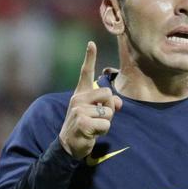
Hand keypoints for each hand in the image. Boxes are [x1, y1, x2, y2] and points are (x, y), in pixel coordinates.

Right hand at [58, 41, 122, 159]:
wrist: (69, 145)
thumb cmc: (85, 126)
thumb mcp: (96, 112)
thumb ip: (108, 104)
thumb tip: (119, 103)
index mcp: (80, 93)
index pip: (85, 73)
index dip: (89, 57)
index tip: (92, 43)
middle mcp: (78, 98)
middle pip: (108, 93)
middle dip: (110, 107)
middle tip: (99, 117)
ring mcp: (79, 110)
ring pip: (108, 111)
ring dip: (107, 121)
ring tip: (94, 126)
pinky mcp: (83, 122)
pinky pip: (106, 124)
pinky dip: (104, 131)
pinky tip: (92, 133)